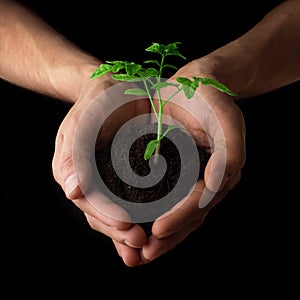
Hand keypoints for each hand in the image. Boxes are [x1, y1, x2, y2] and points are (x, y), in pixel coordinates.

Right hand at [52, 74, 150, 266]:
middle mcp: (87, 180)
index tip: (127, 226)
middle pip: (100, 215)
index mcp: (71, 170)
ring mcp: (106, 181)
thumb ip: (76, 155)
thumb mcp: (83, 121)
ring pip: (114, 214)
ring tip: (146, 250)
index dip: (106, 216)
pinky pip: (131, 202)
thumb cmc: (97, 101)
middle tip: (141, 246)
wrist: (115, 88)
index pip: (87, 201)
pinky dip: (140, 219)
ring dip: (128, 235)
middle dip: (120, 233)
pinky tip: (151, 233)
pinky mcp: (125, 177)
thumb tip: (72, 191)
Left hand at [140, 60, 245, 261]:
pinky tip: (139, 227)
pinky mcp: (177, 173)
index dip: (182, 218)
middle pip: (190, 217)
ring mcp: (193, 179)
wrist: (193, 87)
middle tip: (144, 255)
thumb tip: (219, 185)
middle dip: (169, 237)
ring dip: (162, 235)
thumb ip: (232, 153)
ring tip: (139, 252)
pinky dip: (154, 216)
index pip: (201, 202)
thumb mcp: (228, 120)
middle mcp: (209, 181)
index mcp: (223, 173)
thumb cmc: (211, 100)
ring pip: (178, 215)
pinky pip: (166, 201)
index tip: (158, 230)